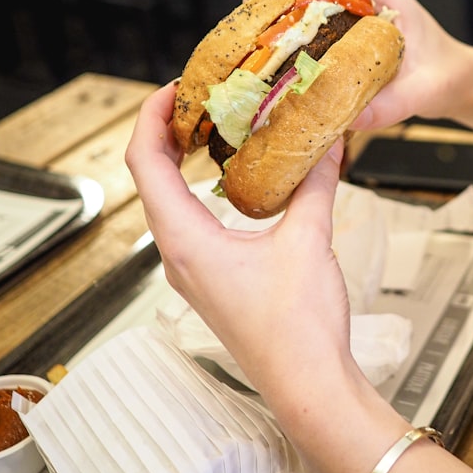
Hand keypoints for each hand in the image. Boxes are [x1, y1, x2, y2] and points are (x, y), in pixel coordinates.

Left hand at [124, 82, 352, 392]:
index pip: (145, 163)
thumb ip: (315, 185)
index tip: (173, 89)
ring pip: (169, 203)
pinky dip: (201, 190)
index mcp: (186, 241)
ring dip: (182, 162)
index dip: (151, 117)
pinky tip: (234, 182)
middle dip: (167, 133)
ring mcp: (193, 271)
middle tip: (196, 100)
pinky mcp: (212, 281)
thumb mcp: (310, 239)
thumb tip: (327, 145)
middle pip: (151, 179)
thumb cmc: (297, 327)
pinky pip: (190, 223)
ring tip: (212, 130)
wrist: (308, 383)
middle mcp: (179, 256)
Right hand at [244, 0, 472, 130]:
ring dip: (272, 6)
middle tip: (245, 22)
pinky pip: (307, 12)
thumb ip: (393, 104)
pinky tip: (269, 51)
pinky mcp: (346, 24)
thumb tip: (350, 119)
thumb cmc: (448, 77)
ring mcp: (353, 6)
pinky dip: (284, 25)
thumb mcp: (425, 93)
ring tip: (249, 36)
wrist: (460, 80)